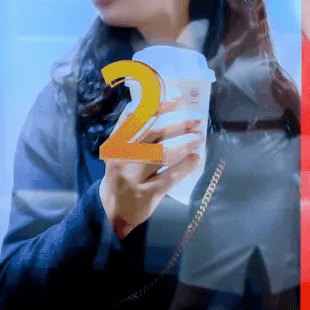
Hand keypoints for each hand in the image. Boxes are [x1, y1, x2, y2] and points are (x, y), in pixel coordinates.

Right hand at [99, 100, 203, 239]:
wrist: (111, 210)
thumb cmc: (123, 172)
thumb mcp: (122, 150)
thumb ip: (140, 130)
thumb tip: (174, 108)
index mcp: (116, 141)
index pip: (135, 115)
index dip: (158, 103)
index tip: (178, 99)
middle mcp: (122, 156)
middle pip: (154, 131)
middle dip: (180, 123)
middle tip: (197, 120)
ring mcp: (133, 176)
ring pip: (164, 153)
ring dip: (185, 142)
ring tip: (198, 139)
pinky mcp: (146, 194)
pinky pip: (171, 176)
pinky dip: (186, 165)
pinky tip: (195, 158)